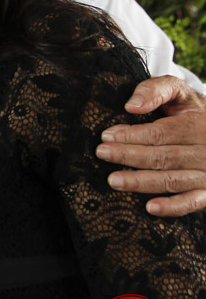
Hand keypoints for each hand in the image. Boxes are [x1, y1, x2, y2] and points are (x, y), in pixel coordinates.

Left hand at [96, 75, 205, 216]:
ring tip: (114, 180)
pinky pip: (193, 202)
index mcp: (198, 125)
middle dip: (129, 156)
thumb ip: (155, 91)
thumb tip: (131, 106)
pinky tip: (151, 208)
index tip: (107, 136)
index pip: (161, 133)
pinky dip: (173, 207)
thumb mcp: (177, 92)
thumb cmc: (190, 110)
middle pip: (164, 157)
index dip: (132, 135)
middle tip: (102, 154)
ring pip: (173, 180)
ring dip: (142, 182)